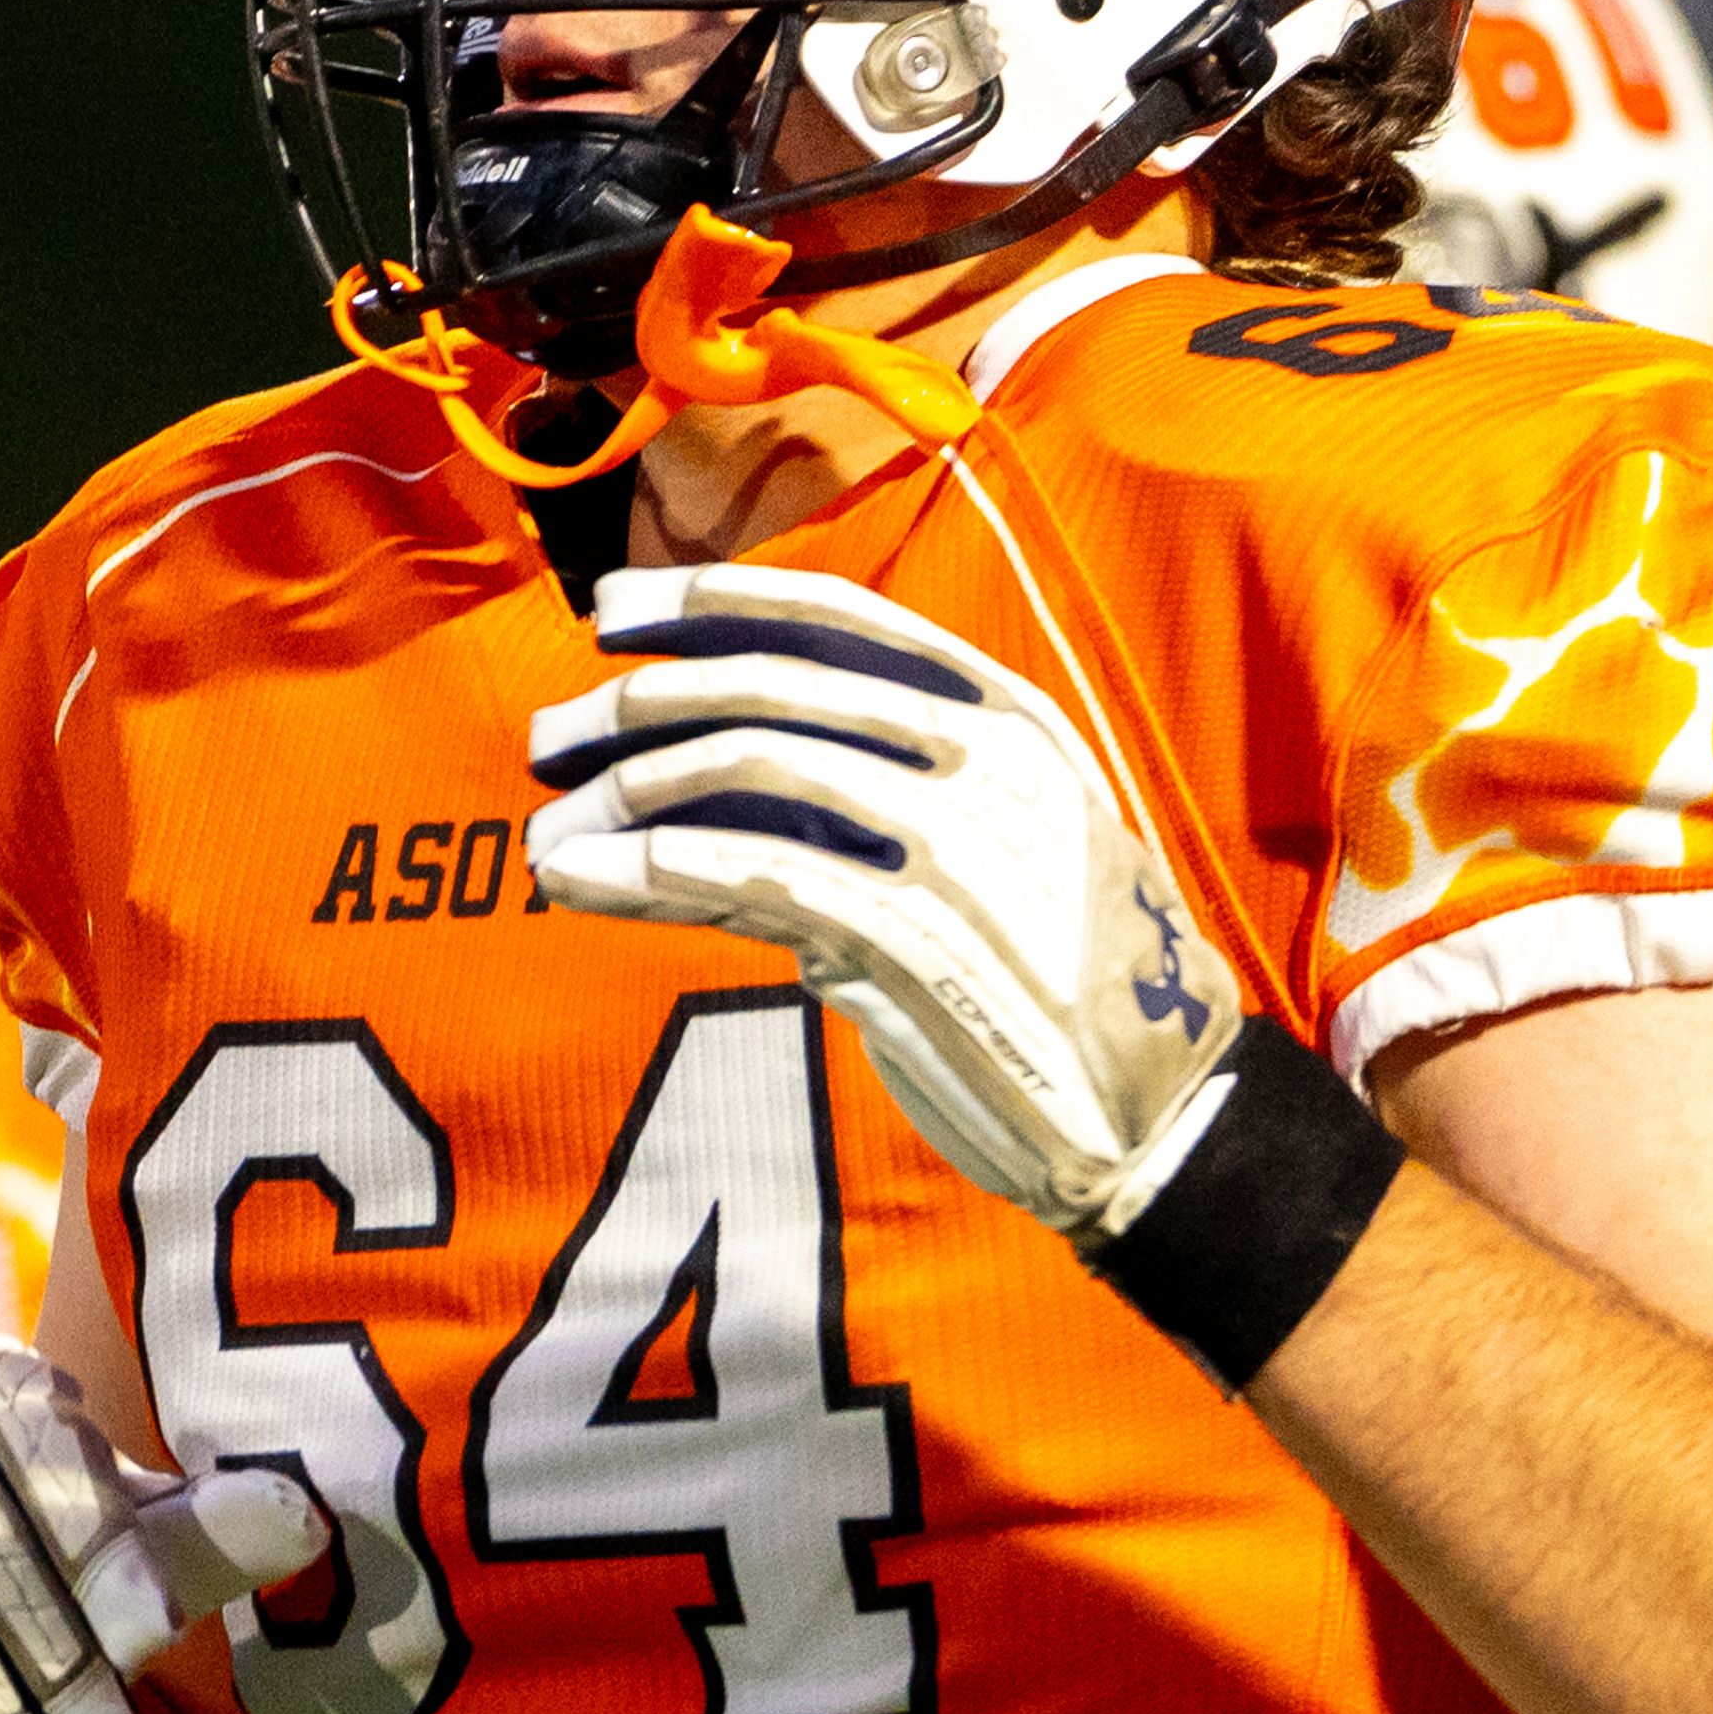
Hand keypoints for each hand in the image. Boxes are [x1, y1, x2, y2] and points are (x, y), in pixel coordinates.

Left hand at [523, 562, 1242, 1232]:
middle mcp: (980, 762)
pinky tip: (584, 882)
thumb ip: (896, 786)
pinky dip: (648, 872)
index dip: (708, 603)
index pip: (836, 618)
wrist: (1162, 1110)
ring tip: (550, 836)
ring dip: (626, 796)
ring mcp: (949, 848)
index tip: (608, 613)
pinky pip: (750, 878)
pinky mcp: (911, 942)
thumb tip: (732, 760)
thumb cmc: (1072, 978)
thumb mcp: (1010, 843)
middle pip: (769, 688)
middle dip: (637, 703)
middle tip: (550, 741)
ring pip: (746, 772)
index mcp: (1007, 716)